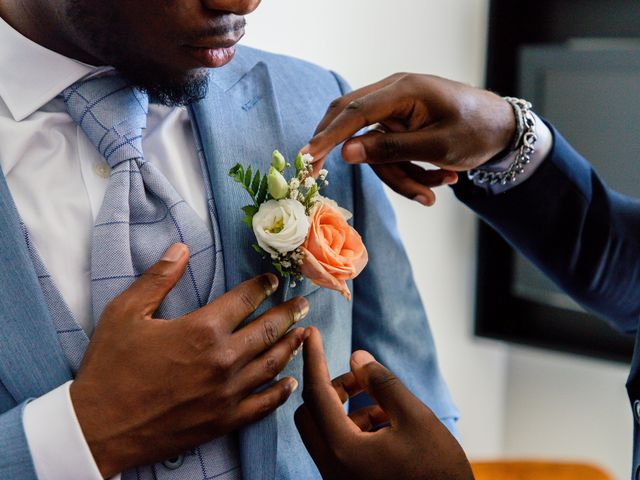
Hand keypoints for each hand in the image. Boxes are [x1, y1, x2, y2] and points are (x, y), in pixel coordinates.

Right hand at [71, 243, 306, 476]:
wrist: (99, 428)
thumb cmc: (109, 368)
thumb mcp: (125, 312)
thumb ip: (158, 278)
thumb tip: (181, 248)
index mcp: (202, 329)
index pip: (245, 299)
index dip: (262, 286)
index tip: (272, 280)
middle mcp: (224, 359)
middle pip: (268, 329)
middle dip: (289, 312)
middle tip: (303, 303)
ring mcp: (228, 392)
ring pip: (272, 364)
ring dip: (291, 346)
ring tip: (304, 334)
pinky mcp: (224, 421)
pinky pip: (263, 405)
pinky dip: (280, 392)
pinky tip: (289, 382)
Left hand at [295, 327, 472, 479]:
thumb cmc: (438, 473)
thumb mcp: (415, 418)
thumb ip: (382, 383)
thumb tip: (356, 357)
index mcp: (343, 451)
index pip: (316, 393)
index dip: (313, 358)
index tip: (312, 334)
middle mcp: (332, 467)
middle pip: (311, 412)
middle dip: (331, 388)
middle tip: (361, 378)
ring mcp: (337, 479)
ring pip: (324, 430)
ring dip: (348, 408)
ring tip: (385, 404)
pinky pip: (338, 446)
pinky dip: (355, 427)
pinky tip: (387, 424)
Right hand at [304, 73, 515, 205]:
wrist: (504, 131)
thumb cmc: (477, 131)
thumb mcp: (436, 146)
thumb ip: (390, 149)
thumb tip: (345, 153)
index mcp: (402, 91)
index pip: (353, 112)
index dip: (326, 137)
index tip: (305, 159)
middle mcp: (393, 96)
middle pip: (350, 122)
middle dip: (344, 153)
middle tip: (316, 174)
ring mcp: (395, 113)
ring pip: (375, 150)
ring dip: (403, 177)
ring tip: (438, 186)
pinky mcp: (400, 128)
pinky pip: (391, 155)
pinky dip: (410, 173)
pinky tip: (442, 178)